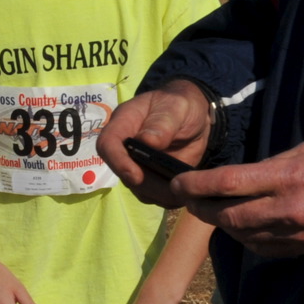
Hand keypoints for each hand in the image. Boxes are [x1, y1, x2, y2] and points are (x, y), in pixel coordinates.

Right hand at [100, 82, 211, 207]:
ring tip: (182, 193)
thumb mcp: (176, 106)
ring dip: (157, 194)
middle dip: (146, 184)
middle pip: (122, 171)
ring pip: (136, 187)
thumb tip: (146, 141)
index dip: (117, 161)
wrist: (195, 116)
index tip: (136, 175)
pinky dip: (166, 198)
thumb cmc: (181, 104)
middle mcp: (123, 147)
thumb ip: (162, 122)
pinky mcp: (149, 177)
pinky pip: (151, 194)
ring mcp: (134, 164)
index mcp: (123, 124)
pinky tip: (183, 194)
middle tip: (173, 190)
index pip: (107, 144)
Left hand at [170, 139, 303, 257]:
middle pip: (225, 215)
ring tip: (212, 210)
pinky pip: (260, 248)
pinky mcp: (300, 251)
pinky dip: (244, 237)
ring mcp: (294, 233)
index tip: (177, 182)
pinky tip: (242, 225)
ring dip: (221, 223)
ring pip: (239, 234)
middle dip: (200, 208)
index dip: (194, 184)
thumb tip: (241, 175)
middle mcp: (287, 208)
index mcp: (288, 177)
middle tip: (189, 200)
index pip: (226, 183)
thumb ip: (271, 164)